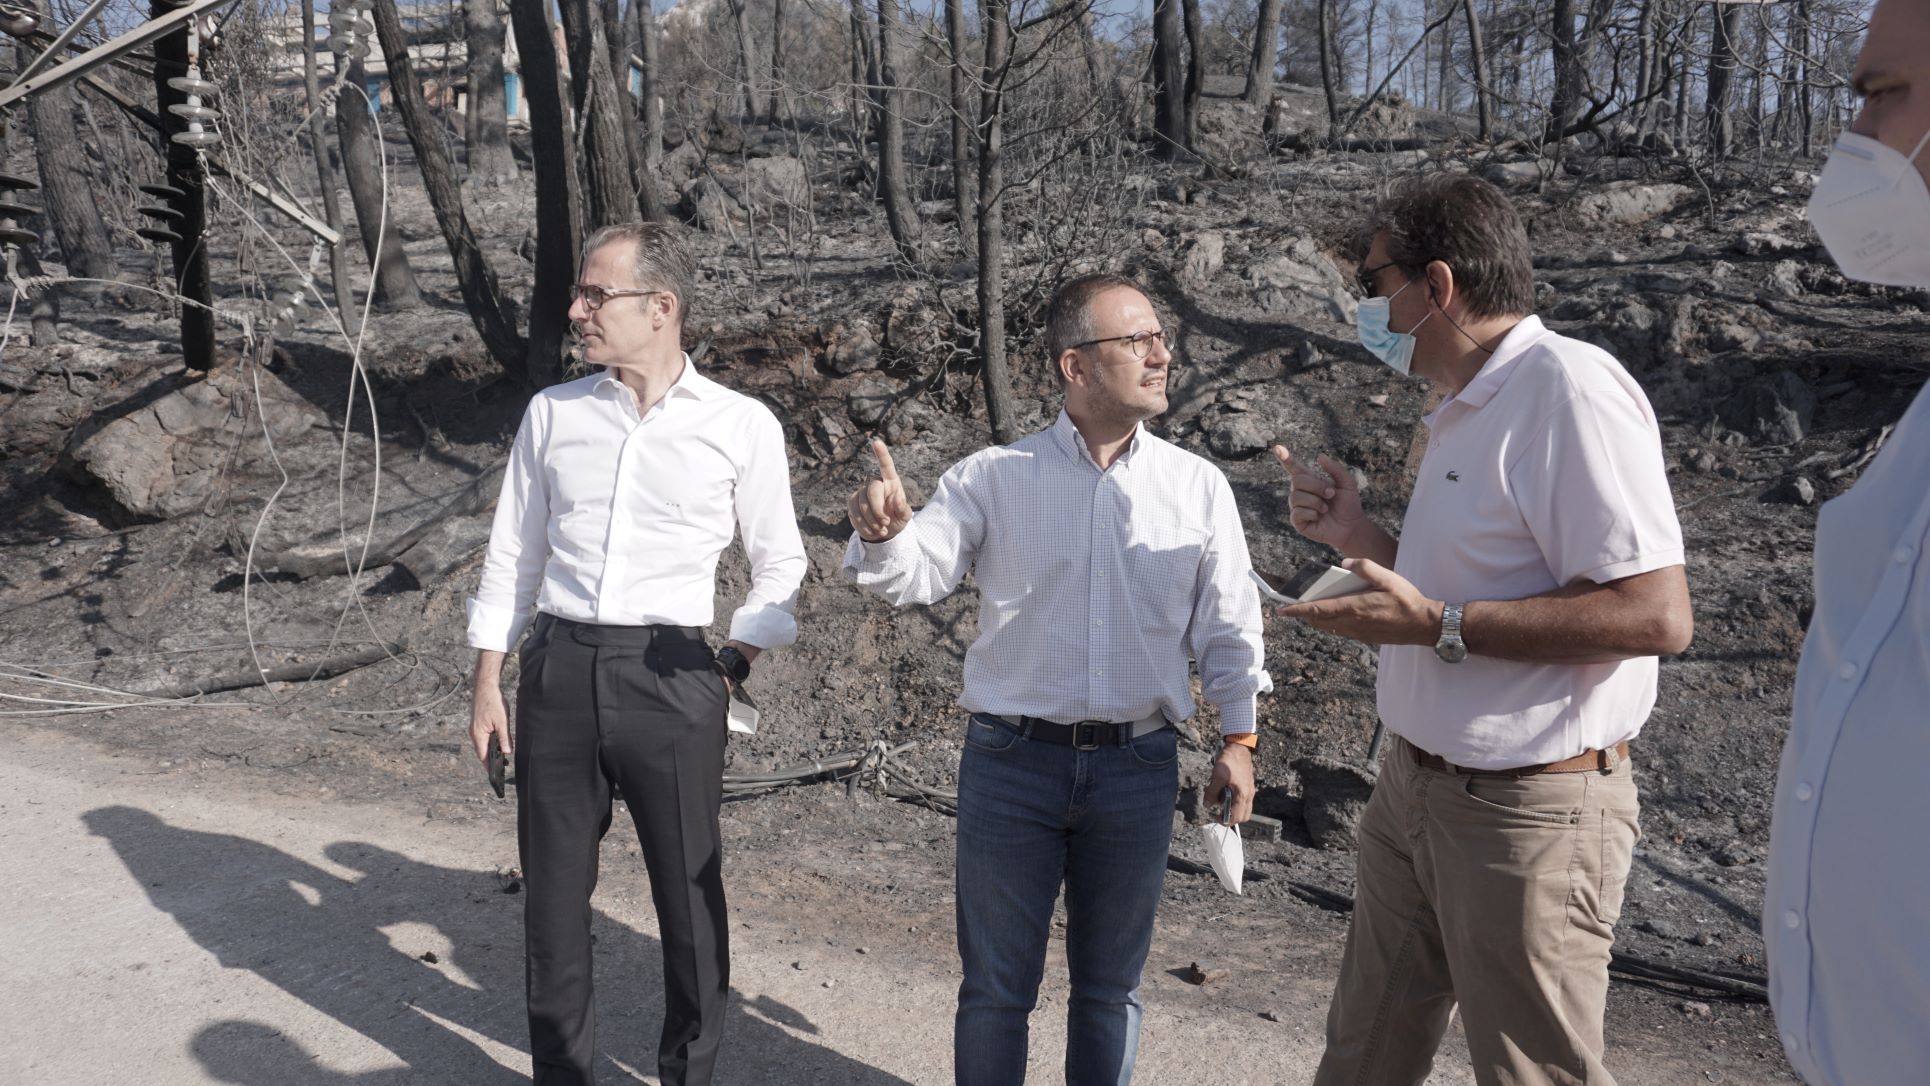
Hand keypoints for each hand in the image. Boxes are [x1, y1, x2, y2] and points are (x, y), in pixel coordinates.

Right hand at [469, 679, 511, 765]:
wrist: (485, 686)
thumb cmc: (493, 702)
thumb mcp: (502, 721)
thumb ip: (504, 738)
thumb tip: (506, 752)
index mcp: (478, 734)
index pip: (482, 755)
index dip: (489, 765)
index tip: (495, 774)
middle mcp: (474, 733)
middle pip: (482, 751)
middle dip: (491, 759)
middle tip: (502, 766)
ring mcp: (475, 728)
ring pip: (483, 744)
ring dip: (491, 750)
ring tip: (502, 755)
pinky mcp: (478, 723)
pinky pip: (483, 737)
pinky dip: (490, 742)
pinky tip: (498, 742)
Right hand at [848, 437, 913, 542]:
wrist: (883, 532)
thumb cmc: (897, 520)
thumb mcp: (905, 517)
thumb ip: (903, 509)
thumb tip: (896, 498)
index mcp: (891, 482)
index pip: (886, 465)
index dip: (881, 454)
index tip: (876, 442)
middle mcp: (875, 483)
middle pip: (872, 490)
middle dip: (878, 510)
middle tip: (885, 523)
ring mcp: (862, 492)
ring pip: (862, 504)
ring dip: (872, 521)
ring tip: (881, 530)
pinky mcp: (852, 502)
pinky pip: (854, 513)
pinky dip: (863, 526)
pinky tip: (872, 531)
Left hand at [1205, 742, 1255, 824]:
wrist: (1239, 747)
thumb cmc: (1230, 761)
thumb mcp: (1217, 777)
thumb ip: (1212, 793)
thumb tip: (1207, 805)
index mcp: (1243, 795)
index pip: (1237, 817)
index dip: (1225, 821)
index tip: (1215, 816)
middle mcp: (1249, 795)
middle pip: (1243, 816)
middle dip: (1230, 816)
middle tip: (1218, 810)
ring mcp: (1249, 790)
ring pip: (1242, 808)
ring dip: (1230, 807)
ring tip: (1218, 797)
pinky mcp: (1247, 785)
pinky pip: (1241, 799)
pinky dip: (1232, 799)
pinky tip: (1222, 790)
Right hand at [1271, 446, 1367, 550]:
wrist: (1351, 526)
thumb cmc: (1349, 504)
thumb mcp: (1347, 483)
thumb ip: (1335, 469)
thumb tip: (1320, 456)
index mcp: (1311, 481)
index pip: (1294, 468)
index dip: (1285, 458)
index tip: (1277, 448)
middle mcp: (1301, 492)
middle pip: (1296, 480)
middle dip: (1316, 486)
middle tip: (1331, 494)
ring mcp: (1298, 507)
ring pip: (1296, 497)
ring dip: (1316, 501)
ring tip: (1326, 508)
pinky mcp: (1298, 522)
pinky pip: (1297, 512)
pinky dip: (1311, 513)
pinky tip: (1319, 516)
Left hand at [1276, 558, 1440, 646]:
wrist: (1424, 625)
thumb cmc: (1406, 599)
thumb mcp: (1388, 577)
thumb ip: (1365, 567)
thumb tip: (1344, 564)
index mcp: (1355, 607)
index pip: (1318, 609)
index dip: (1297, 610)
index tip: (1280, 610)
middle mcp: (1352, 623)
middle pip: (1318, 620)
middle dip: (1302, 613)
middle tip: (1288, 605)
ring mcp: (1357, 632)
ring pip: (1328, 626)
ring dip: (1315, 618)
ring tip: (1305, 607)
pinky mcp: (1364, 637)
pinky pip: (1340, 629)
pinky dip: (1330, 622)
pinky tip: (1331, 612)